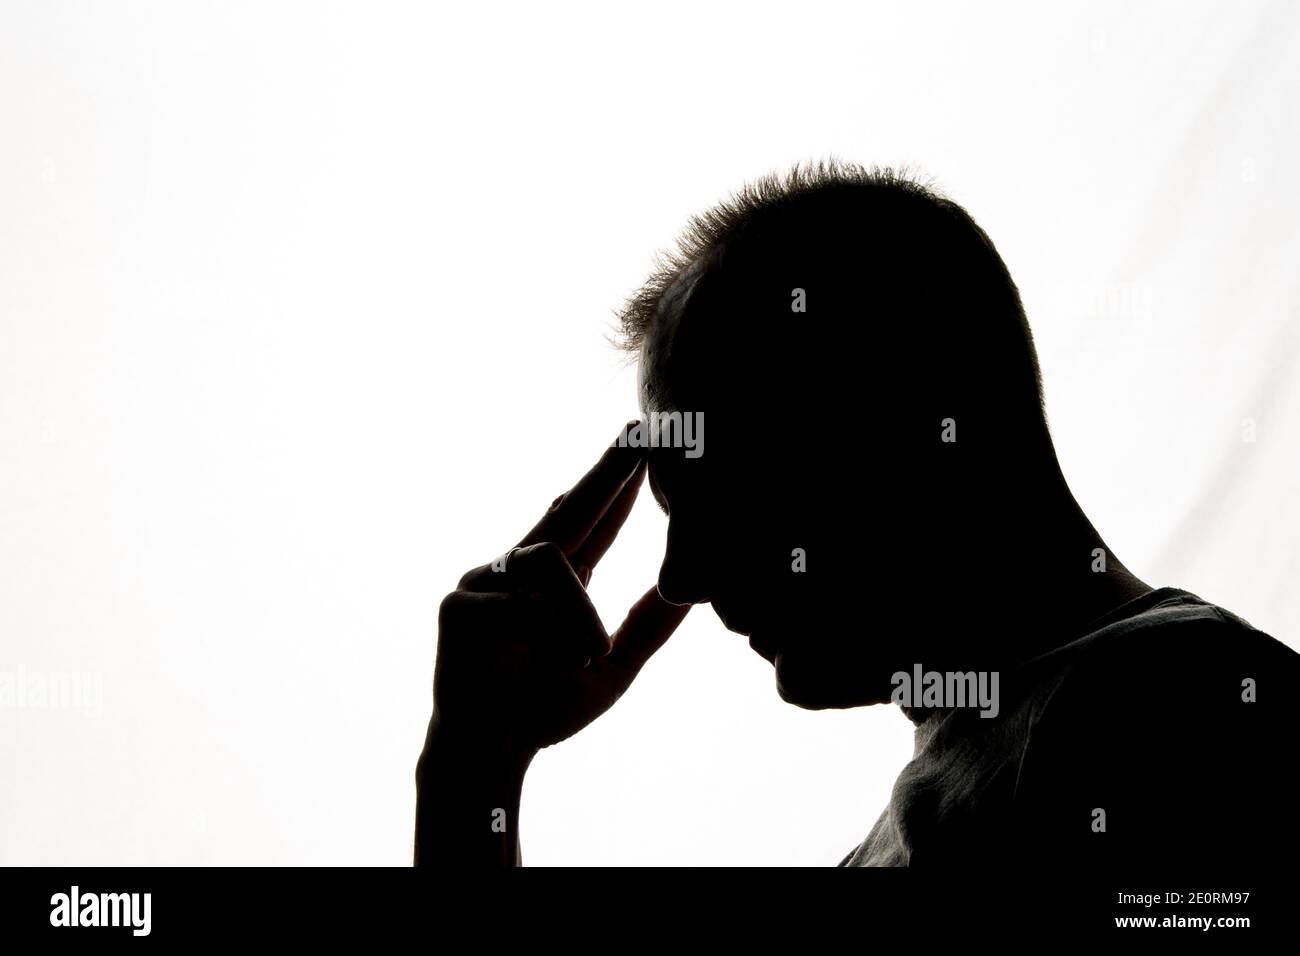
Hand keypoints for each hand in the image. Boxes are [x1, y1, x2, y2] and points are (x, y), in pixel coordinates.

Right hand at [429, 424, 690, 757]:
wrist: (489, 754)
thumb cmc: (543, 712)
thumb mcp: (611, 669)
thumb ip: (645, 629)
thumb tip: (686, 593)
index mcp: (553, 586)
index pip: (592, 525)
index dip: (618, 488)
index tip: (646, 447)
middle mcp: (518, 572)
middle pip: (568, 509)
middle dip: (605, 471)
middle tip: (638, 432)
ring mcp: (486, 582)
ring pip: (554, 561)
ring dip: (580, 614)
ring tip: (586, 655)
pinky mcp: (460, 603)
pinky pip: (522, 600)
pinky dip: (545, 633)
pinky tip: (537, 659)